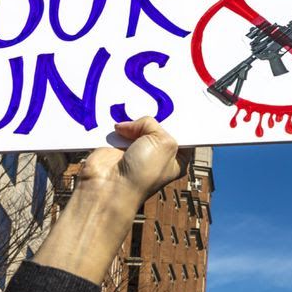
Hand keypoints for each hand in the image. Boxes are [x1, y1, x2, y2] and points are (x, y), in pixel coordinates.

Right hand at [32, 119, 186, 281]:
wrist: (110, 187)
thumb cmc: (143, 172)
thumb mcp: (163, 143)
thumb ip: (154, 124)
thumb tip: (131, 124)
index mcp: (176, 158)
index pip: (182, 135)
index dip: (179, 122)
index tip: (178, 106)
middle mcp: (157, 154)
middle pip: (159, 125)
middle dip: (156, 117)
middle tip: (154, 104)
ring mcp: (136, 149)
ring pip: (138, 124)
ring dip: (133, 121)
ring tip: (132, 119)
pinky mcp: (117, 146)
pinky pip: (119, 127)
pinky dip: (118, 125)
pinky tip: (118, 125)